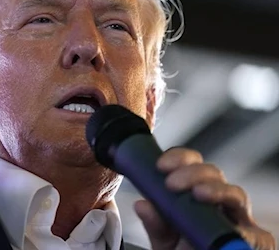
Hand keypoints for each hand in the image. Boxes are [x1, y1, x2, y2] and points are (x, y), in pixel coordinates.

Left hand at [134, 147, 275, 249]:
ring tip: (199, 194)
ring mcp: (239, 219)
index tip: (160, 165)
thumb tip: (141, 204)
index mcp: (195, 194)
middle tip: (172, 183)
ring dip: (217, 190)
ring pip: (236, 194)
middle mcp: (219, 202)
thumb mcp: (163, 239)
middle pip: (213, 173)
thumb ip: (155, 223)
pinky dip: (242, 230)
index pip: (190, 164)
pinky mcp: (256, 239)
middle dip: (193, 173)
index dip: (178, 158)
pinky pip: (254, 232)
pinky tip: (230, 229)